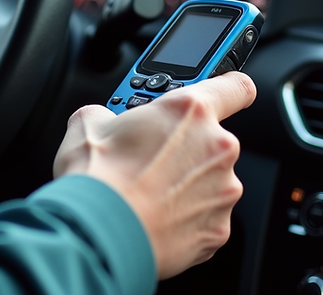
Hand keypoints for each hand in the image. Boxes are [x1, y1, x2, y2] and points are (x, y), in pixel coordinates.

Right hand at [53, 72, 255, 279]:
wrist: (97, 234)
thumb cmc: (98, 179)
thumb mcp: (87, 123)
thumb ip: (108, 113)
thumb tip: (103, 120)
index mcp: (190, 112)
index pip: (235, 87)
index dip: (228, 89)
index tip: (224, 94)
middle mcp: (217, 148)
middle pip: (213, 141)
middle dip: (185, 148)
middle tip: (150, 158)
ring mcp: (222, 191)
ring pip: (210, 181)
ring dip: (186, 185)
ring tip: (147, 194)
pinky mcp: (218, 229)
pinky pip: (206, 217)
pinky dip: (186, 218)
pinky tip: (155, 218)